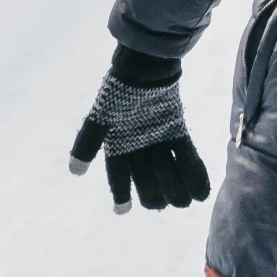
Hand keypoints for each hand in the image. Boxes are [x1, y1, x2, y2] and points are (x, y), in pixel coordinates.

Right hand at [69, 70, 210, 212]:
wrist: (146, 64)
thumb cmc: (120, 90)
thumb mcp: (101, 117)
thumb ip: (88, 143)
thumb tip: (74, 172)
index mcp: (117, 143)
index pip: (118, 175)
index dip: (120, 194)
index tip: (123, 212)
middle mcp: (137, 144)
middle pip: (146, 177)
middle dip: (155, 193)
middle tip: (163, 205)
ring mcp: (157, 137)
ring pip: (167, 169)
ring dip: (177, 187)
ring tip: (186, 203)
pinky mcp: (176, 128)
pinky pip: (185, 154)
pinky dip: (193, 171)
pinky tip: (202, 189)